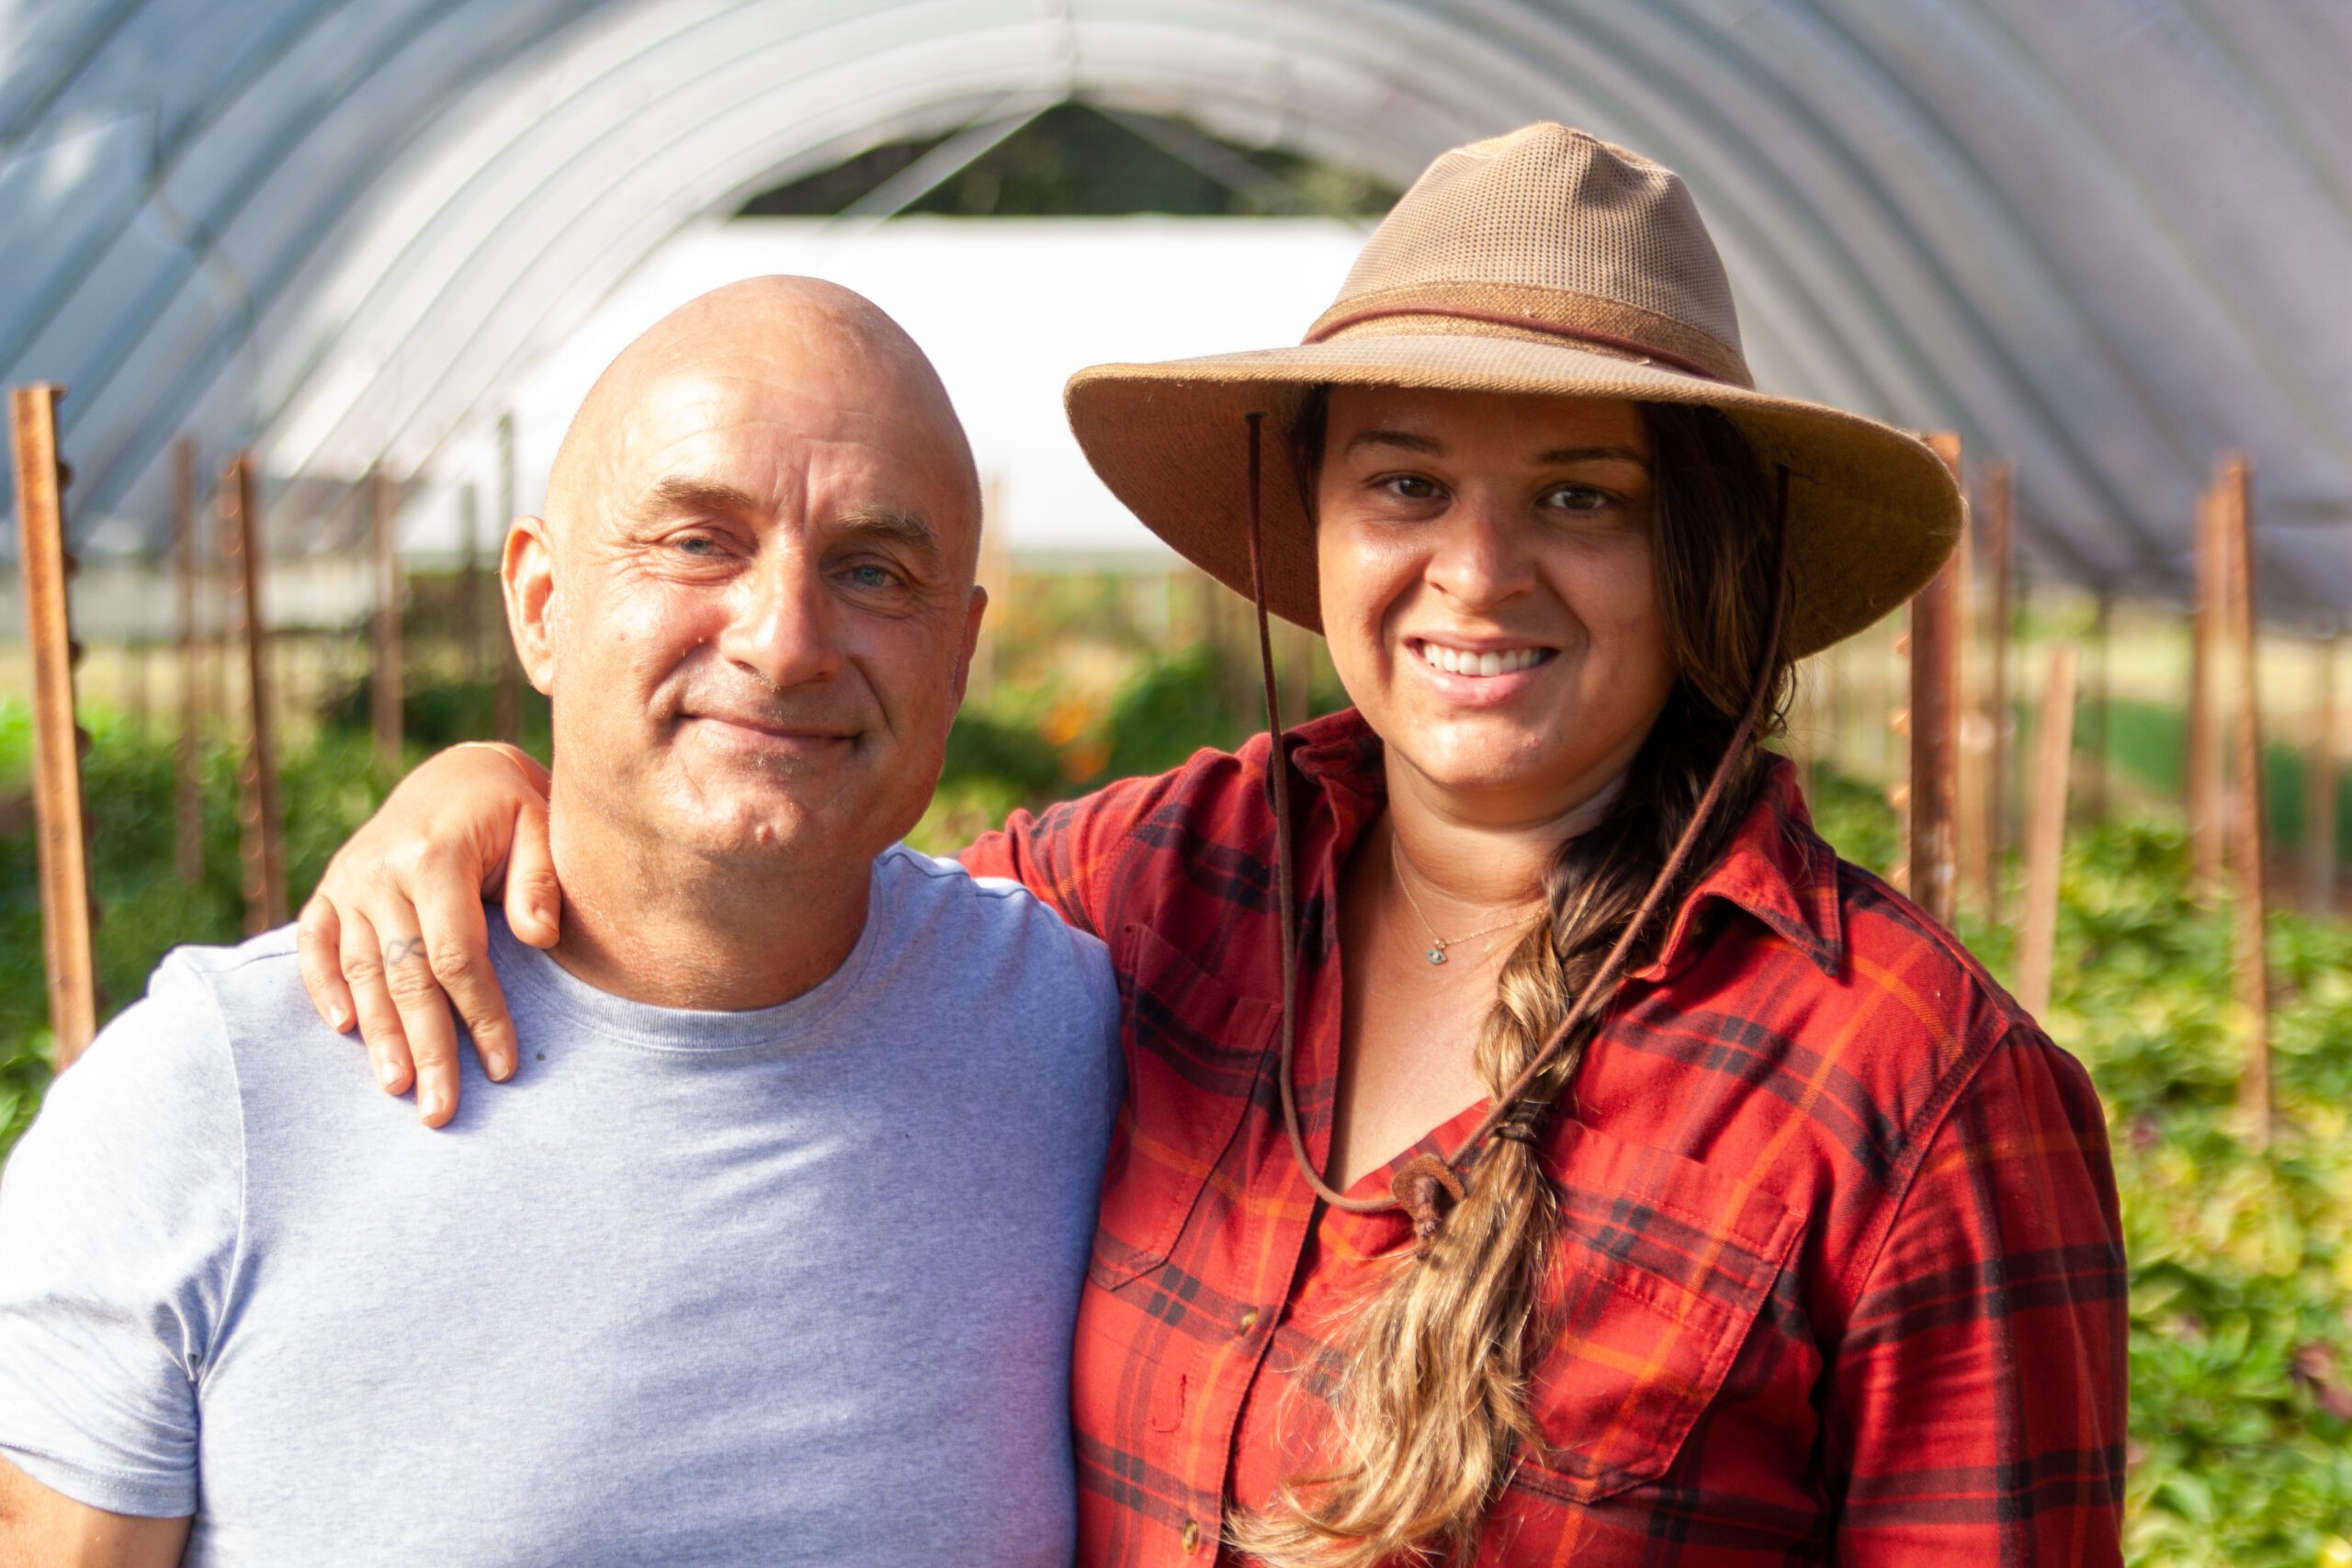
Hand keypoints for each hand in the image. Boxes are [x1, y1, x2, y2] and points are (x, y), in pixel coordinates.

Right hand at [295, 743, 556, 1125]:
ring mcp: (349, 878)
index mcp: (435, 855)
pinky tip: (343, 1031)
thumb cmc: (513, 809)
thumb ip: (540, 879)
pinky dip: (322, 987)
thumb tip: (540, 937)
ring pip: (360, 970)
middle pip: (403, 975)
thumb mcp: (541, 825)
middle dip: (425, 1047)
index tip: (502, 1067)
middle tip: (440, 1110)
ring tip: (398, 1088)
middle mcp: (380, 869)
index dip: (480, 1014)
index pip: (454, 955)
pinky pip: (314, 944)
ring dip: (377, 1034)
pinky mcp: (330, 887)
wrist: (461, 774)